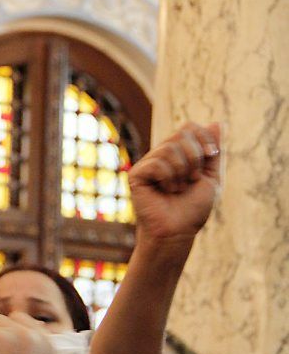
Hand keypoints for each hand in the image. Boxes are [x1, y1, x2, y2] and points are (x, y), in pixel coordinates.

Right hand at [130, 122, 221, 242]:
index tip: (211, 156)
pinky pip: (158, 163)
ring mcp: (147, 164)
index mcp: (178, 154)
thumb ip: (214, 151)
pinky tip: (165, 191)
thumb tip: (218, 122)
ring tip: (177, 188)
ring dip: (182, 171)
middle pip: (181, 133)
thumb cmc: (193, 209)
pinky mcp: (136, 174)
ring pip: (170, 148)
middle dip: (195, 156)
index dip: (204, 137)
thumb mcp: (211, 176)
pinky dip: (168, 178)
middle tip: (192, 179)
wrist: (177, 231)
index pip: (190, 127)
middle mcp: (161, 155)